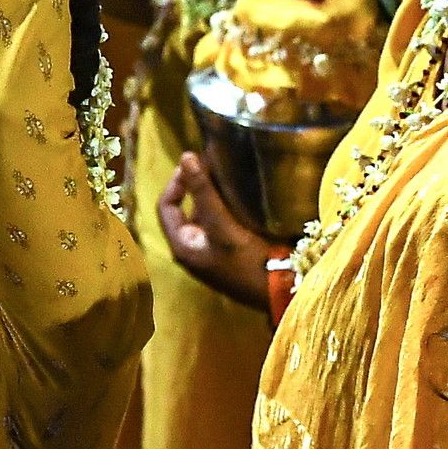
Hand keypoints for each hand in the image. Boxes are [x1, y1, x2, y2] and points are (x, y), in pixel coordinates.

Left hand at [158, 151, 285, 309]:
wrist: (280, 292)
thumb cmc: (247, 262)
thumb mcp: (222, 225)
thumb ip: (203, 192)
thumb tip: (186, 157)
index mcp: (182, 246)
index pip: (166, 205)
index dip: (176, 181)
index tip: (195, 162)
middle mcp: (193, 249)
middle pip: (186, 209)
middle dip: (197, 186)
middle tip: (215, 165)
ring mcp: (212, 251)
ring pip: (205, 214)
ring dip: (214, 195)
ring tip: (231, 175)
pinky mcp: (231, 251)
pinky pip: (222, 222)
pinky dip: (227, 206)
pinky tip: (243, 195)